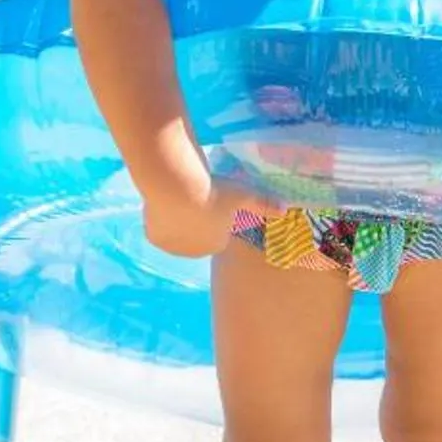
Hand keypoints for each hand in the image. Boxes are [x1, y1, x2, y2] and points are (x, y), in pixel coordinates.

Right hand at [142, 172, 281, 259]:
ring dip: (177, 221)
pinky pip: (158, 229)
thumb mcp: (243, 195)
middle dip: (195, 222)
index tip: (210, 201)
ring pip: (175, 233)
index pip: (216, 233)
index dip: (213, 217)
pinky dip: (159, 219)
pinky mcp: (155, 239)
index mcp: (216, 245)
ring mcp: (173, 247)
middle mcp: (194, 252)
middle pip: (195, 236)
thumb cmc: (214, 193)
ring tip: (178, 198)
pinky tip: (164, 203)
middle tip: (193, 198)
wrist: (178, 188)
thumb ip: (264, 204)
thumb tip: (286, 209)